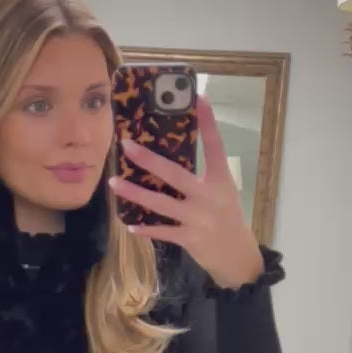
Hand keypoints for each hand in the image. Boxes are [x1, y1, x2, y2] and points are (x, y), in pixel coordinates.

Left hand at [109, 96, 263, 288]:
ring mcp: (198, 219)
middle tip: (126, 145)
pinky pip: (162, 232)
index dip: (208, 122)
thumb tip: (169, 155)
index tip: (198, 97)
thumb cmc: (226, 216)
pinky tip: (129, 224)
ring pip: (160, 204)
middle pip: (175, 174)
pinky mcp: (189, 238)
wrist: (237, 255)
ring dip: (135, 193)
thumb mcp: (222, 191)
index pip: (215, 146)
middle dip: (149, 160)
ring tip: (114, 183)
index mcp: (220, 180)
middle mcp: (209, 197)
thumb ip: (201, 175)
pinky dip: (145, 229)